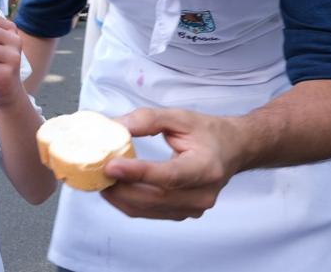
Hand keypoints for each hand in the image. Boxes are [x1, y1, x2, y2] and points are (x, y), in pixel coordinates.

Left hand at [100, 108, 244, 220]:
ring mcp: (195, 208)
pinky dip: (128, 202)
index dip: (138, 173)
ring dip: (120, 197)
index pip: (168, 176)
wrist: (234, 149)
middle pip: (154, 197)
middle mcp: (203, 193)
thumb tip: (114, 126)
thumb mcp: (180, 117)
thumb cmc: (208, 132)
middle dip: (121, 187)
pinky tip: (115, 188)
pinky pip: (150, 213)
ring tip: (100, 179)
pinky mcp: (184, 214)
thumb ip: (147, 119)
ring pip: (148, 209)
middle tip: (96, 172)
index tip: (111, 166)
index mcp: (206, 167)